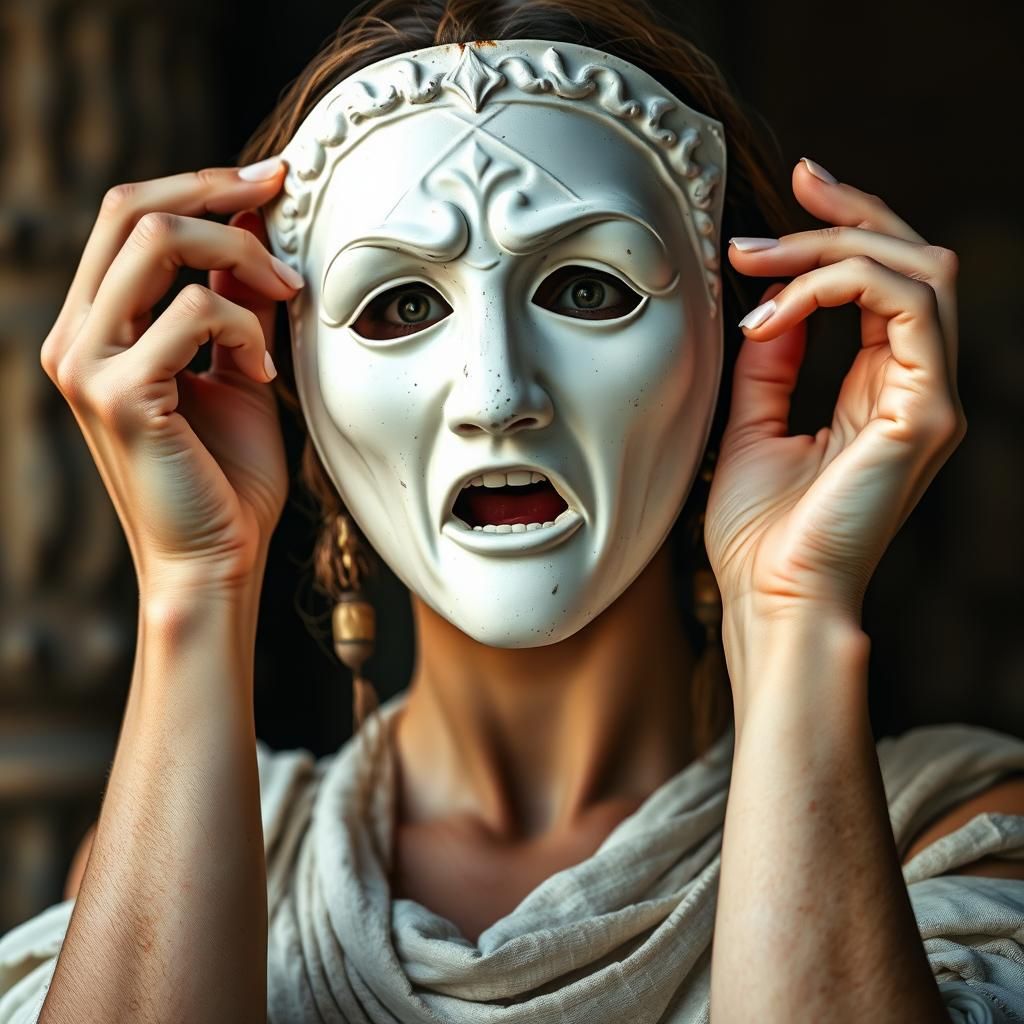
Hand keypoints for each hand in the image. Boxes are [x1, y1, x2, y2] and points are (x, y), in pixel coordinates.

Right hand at [40, 160, 301, 593]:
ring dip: (242, 257)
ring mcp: (86, 364)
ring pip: (157, 244)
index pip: (128, 217)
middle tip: (284, 205)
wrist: (217, 559)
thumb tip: (257, 223)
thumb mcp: (237, 368)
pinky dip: (248, 329)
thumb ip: (237, 300)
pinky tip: (267, 371)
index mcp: (95, 327)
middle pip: (132, 210)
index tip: (270, 179)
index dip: (200, 183)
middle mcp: (74, 337)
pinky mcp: (119, 394)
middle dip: (218, 196)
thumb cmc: (227, 475)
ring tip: (288, 299)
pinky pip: (195, 314)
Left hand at [705, 157, 965, 622]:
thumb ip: (770, 360)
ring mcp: (930, 399)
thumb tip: (770, 299)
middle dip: (847, 214)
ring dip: (831, 248)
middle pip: (914, 259)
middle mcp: (916, 389)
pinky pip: (903, 307)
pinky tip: (775, 310)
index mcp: (881, 392)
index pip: (885, 285)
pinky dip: (836, 287)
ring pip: (917, 270)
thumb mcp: (751, 423)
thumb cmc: (758, 533)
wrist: (769, 599)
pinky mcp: (927, 412)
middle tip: (789, 187)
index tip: (797, 186)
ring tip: (756, 260)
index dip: (846, 227)